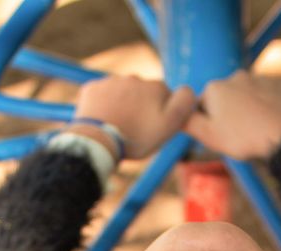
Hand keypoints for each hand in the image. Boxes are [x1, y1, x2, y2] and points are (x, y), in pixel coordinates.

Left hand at [68, 75, 196, 159]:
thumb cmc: (136, 137)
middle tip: (134, 129)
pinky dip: (103, 105)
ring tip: (118, 127)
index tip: (152, 127)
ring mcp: (111, 81)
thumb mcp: (170, 125)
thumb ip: (184, 103)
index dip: (161, 112)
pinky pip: (101, 95)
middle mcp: (134, 78)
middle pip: (142, 93)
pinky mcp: (92, 88)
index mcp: (155, 87)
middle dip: (140, 107)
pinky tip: (104, 120)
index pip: (164, 96)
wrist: (98, 141)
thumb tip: (188, 89)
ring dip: (122, 105)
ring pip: (121, 93)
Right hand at [185, 71, 280, 159]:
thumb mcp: (208, 136)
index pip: (203, 104)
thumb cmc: (244, 138)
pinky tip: (272, 122)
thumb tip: (176, 113)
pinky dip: (269, 106)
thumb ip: (187, 122)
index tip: (221, 135)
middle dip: (230, 113)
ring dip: (250, 109)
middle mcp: (237, 76)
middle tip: (239, 135)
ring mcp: (262, 78)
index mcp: (215, 87)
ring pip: (249, 96)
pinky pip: (271, 96)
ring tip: (257, 129)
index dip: (210, 122)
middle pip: (226, 98)